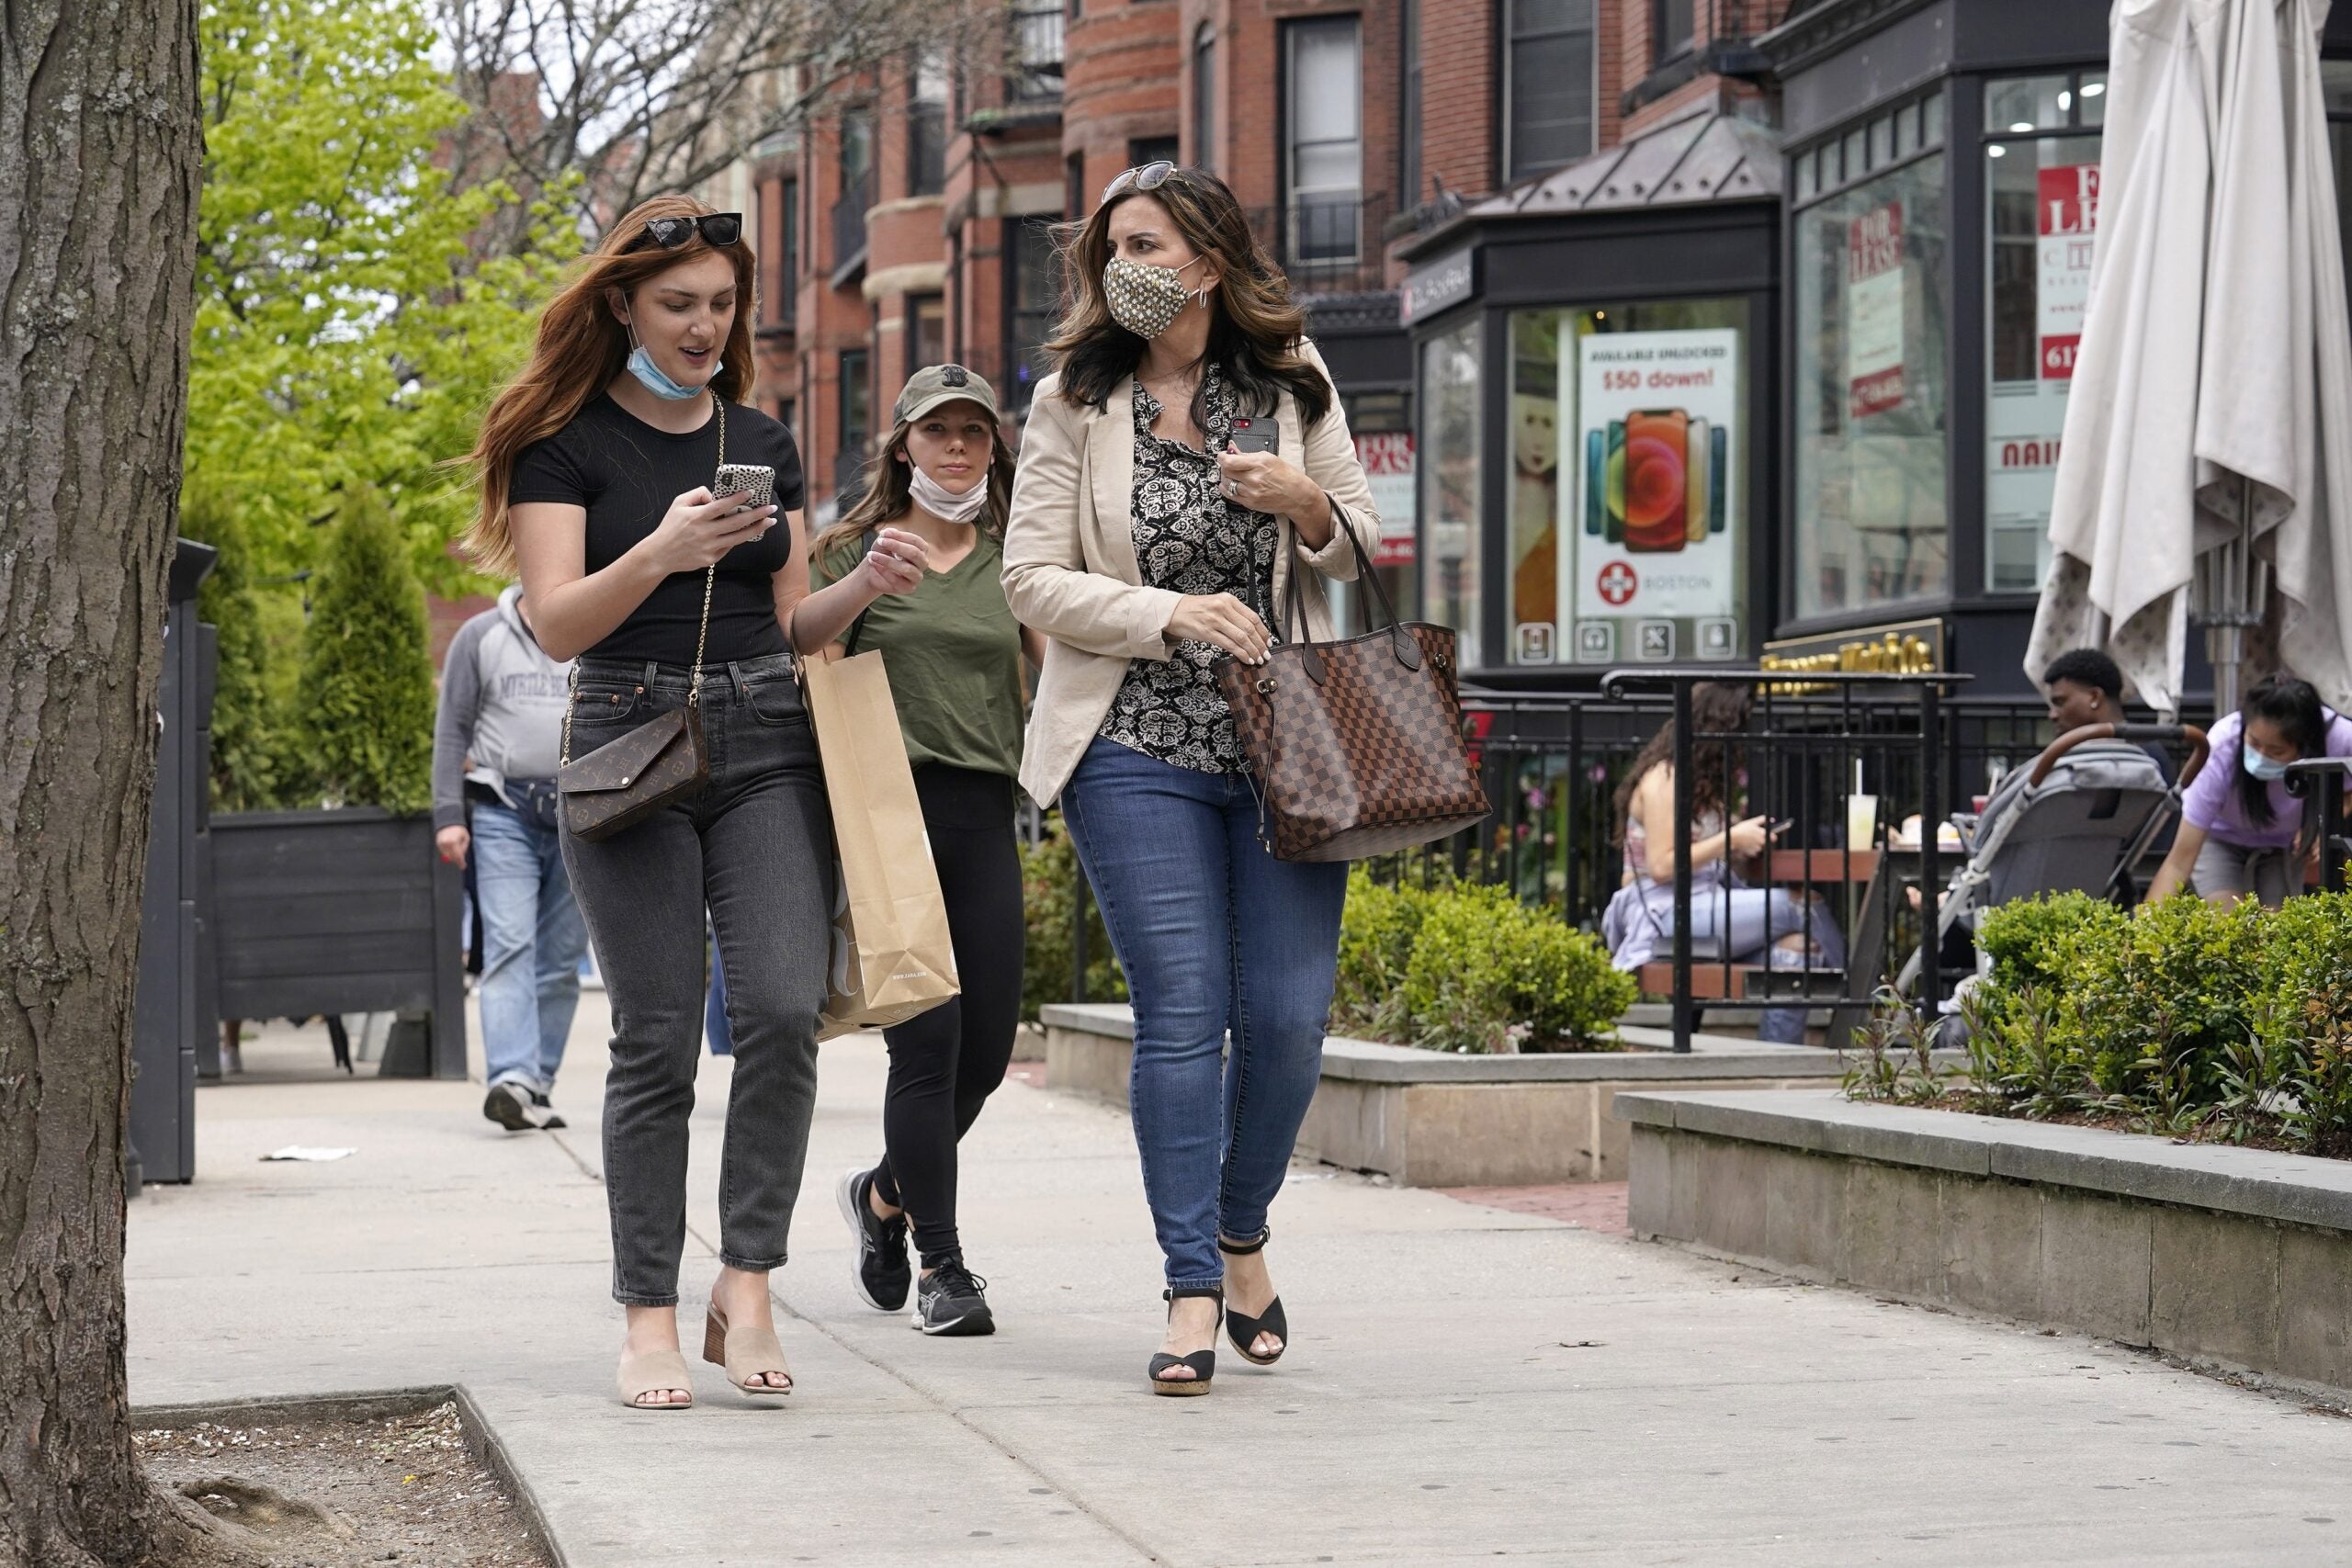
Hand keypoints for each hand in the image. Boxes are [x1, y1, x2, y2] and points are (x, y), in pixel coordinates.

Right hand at [436, 825, 469, 867]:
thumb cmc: (460, 831)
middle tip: (461, 862)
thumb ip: (464, 848)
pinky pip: (443, 852)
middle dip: (457, 860)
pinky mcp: (437, 843)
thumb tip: (461, 857)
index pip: (458, 856)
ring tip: (456, 849)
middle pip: (451, 858)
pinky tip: (451, 848)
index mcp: (454, 842)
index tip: (463, 867)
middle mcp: (446, 844)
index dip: (461, 863)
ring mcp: (441, 844)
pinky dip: (448, 852)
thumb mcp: (466, 838)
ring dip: (452, 856)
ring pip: (447, 856)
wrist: (449, 822)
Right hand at [643, 486, 776, 573]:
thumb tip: (716, 494)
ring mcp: (709, 547)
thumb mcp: (678, 503)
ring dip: (756, 529)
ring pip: (738, 538)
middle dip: (757, 514)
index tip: (752, 492)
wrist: (660, 554)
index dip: (737, 498)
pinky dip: (737, 539)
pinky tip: (746, 532)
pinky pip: (728, 547)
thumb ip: (697, 494)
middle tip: (772, 508)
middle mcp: (705, 532)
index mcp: (697, 516)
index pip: (721, 505)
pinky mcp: (711, 559)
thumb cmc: (671, 526)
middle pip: (736, 523)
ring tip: (770, 522)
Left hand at [858, 526, 928, 595]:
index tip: (883, 533)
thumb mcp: (884, 541)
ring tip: (871, 555)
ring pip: (907, 568)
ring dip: (887, 560)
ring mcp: (917, 577)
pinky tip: (873, 564)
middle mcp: (922, 563)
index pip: (916, 541)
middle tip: (879, 542)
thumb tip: (888, 533)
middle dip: (896, 546)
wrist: (873, 572)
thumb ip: (888, 536)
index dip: (900, 536)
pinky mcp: (909, 588)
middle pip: (914, 553)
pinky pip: (897, 580)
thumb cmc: (882, 553)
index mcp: (921, 549)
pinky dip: (884, 571)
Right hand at [1166, 592, 1271, 663]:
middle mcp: (1223, 608)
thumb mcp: (1217, 603)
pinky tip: (1246, 659)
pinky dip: (1240, 653)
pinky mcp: (1207, 632)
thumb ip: (1233, 613)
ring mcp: (1215, 620)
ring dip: (1252, 650)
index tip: (1268, 641)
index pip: (1253, 617)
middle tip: (1266, 653)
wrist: (1174, 612)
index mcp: (1228, 599)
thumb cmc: (1196, 609)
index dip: (1263, 631)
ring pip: (1241, 638)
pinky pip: (1229, 645)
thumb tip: (1252, 631)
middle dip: (1260, 644)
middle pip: (1249, 628)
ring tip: (1258, 658)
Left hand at [1217, 446, 1316, 517]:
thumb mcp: (1268, 458)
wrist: (1296, 494)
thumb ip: (1247, 454)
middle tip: (1229, 464)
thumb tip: (1232, 448)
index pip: (1229, 461)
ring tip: (1233, 475)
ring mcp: (1251, 492)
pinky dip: (1227, 489)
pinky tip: (1231, 484)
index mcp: (1259, 464)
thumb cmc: (1285, 475)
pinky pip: (1230, 495)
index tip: (1222, 456)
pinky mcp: (1250, 503)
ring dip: (1226, 478)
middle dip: (1225, 466)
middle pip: (1226, 472)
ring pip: (1227, 484)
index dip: (1222, 457)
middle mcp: (1254, 479)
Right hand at [1727, 815, 1776, 856]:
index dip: (1771, 836)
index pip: (1774, 837)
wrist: (1733, 838)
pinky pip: (1755, 851)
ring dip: (1756, 844)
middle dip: (1762, 840)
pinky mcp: (1753, 852)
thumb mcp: (1752, 822)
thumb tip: (1772, 819)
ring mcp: (1757, 848)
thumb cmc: (1742, 828)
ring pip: (1760, 847)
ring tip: (1749, 839)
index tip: (1768, 835)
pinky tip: (1746, 844)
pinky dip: (1752, 848)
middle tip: (1755, 837)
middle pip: (1766, 842)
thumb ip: (1762, 820)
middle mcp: (1762, 841)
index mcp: (1763, 833)